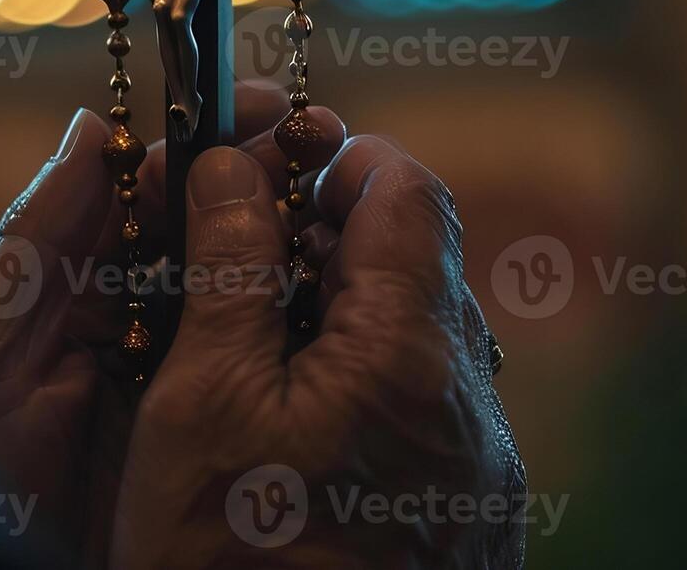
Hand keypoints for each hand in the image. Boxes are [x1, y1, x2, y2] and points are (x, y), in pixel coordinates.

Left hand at [0, 86, 344, 565]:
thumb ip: (33, 241)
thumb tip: (95, 126)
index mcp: (74, 281)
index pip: (149, 190)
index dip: (208, 143)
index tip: (266, 108)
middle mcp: (134, 313)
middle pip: (211, 225)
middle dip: (266, 180)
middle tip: (326, 144)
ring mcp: (180, 368)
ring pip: (247, 285)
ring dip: (295, 243)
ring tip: (347, 208)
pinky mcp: (213, 424)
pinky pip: (262, 363)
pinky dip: (299, 327)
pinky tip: (339, 300)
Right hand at [110, 138, 525, 568]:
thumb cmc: (228, 567)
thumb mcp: (203, 404)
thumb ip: (232, 268)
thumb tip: (231, 165)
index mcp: (411, 359)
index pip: (407, 193)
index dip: (337, 158)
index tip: (269, 166)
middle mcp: (473, 409)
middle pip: (423, 262)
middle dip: (333, 231)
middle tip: (244, 243)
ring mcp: (483, 472)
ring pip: (427, 335)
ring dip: (351, 305)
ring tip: (256, 332)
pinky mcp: (474, 518)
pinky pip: (434, 407)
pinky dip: (372, 377)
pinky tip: (299, 413)